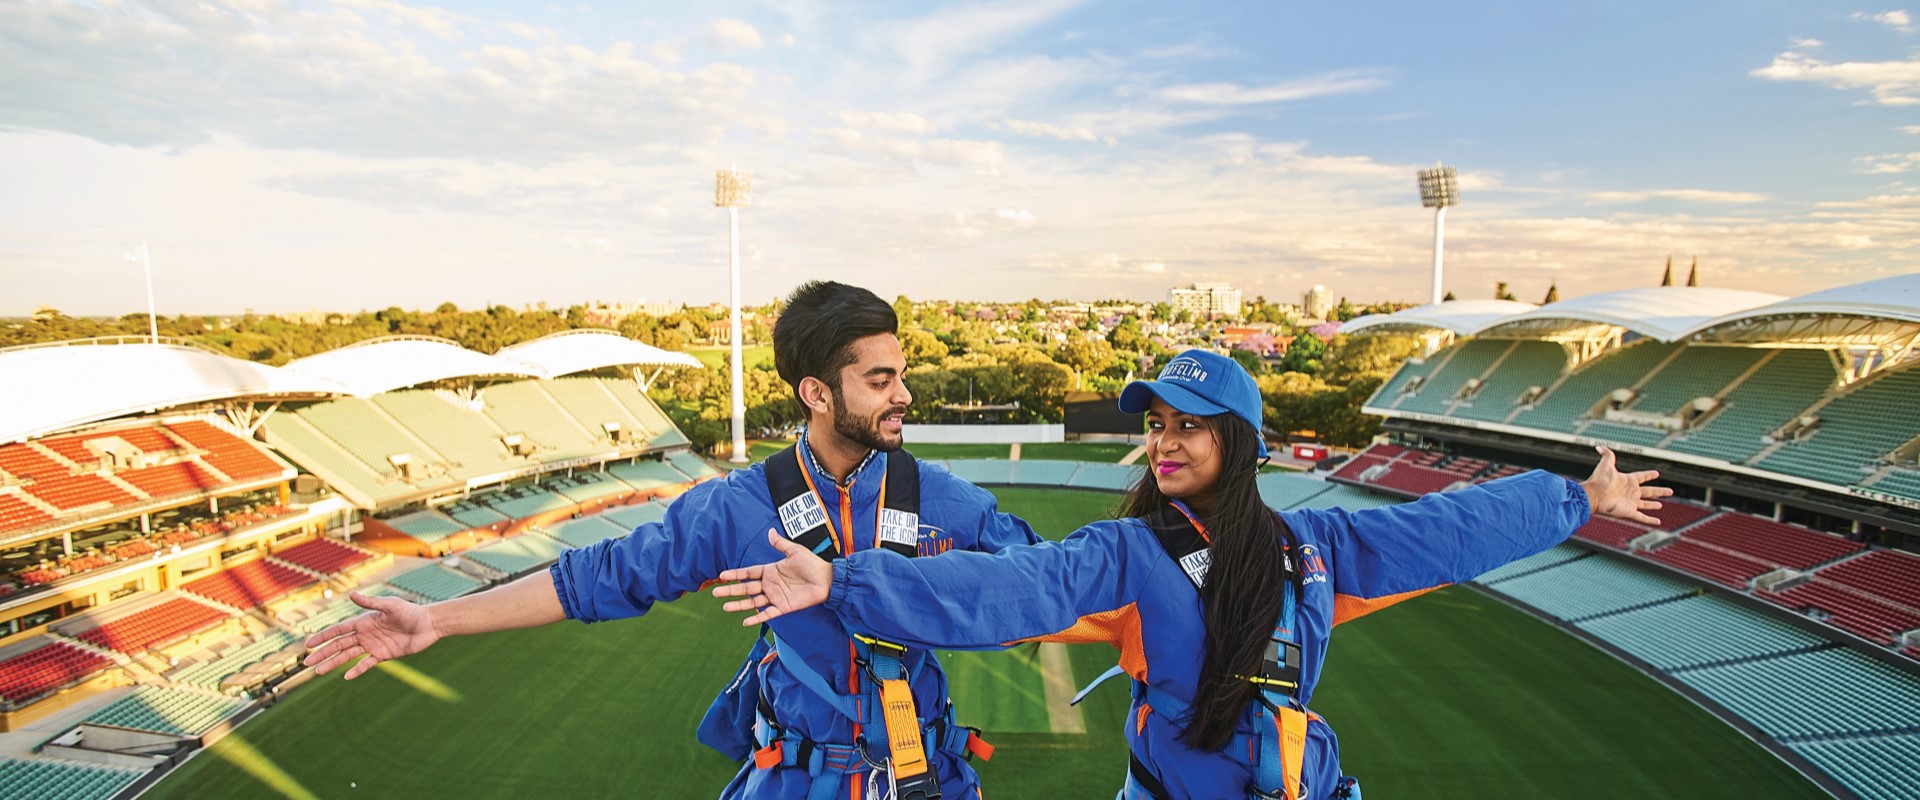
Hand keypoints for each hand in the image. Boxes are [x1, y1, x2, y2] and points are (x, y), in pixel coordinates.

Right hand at [303, 592, 440, 679]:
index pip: (338, 630)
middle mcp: (365, 634)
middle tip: (307, 663)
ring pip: (348, 656)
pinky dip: (356, 670)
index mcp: (364, 622)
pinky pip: (366, 664)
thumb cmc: (410, 612)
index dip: (323, 637)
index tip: (308, 644)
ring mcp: (373, 645)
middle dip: (323, 653)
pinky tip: (346, 677)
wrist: (428, 625)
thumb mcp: (390, 605)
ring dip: (334, 663)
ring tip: (318, 672)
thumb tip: (351, 594)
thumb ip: (371, 602)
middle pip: (339, 645)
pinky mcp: (383, 655)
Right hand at [712, 529, 834, 625]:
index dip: (735, 574)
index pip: (748, 573)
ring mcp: (775, 597)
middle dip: (731, 590)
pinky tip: (745, 621)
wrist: (827, 579)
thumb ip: (781, 544)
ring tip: (725, 607)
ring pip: (753, 602)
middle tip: (715, 592)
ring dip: (739, 605)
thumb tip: (770, 531)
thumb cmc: (812, 564)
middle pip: (746, 588)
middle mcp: (770, 584)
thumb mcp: (795, 551)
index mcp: (770, 571)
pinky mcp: (783, 607)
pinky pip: (768, 614)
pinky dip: (757, 618)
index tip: (721, 575)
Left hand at [1582, 446, 1672, 525]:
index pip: (1642, 477)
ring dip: (1653, 505)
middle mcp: (1630, 492)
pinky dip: (1650, 520)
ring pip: (1646, 504)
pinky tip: (1657, 522)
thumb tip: (1599, 446)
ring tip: (1660, 505)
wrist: (1593, 496)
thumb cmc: (1598, 481)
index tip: (1656, 473)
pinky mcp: (1629, 512)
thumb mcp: (1606, 465)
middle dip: (1659, 491)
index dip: (1649, 475)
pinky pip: (1642, 517)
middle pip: (1649, 491)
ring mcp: (1630, 502)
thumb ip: (1607, 455)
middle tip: (1669, 491)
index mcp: (1628, 480)